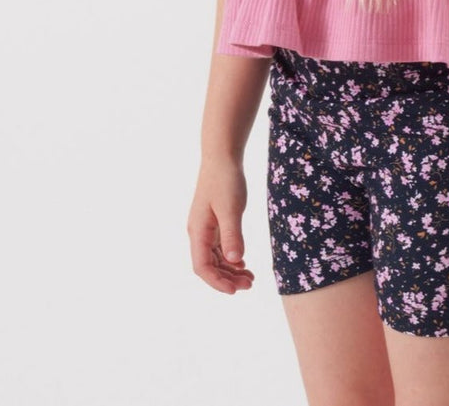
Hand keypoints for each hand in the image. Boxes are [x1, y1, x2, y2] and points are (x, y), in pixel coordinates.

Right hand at [187, 155, 254, 293]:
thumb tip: (234, 262)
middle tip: (250, 284)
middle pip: (209, 266)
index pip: (202, 267)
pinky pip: (219, 247)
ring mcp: (206, 228)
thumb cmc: (225, 180)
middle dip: (227, 279)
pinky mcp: (214, 222)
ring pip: (215, 258)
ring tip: (250, 278)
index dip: (217, 282)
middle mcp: (198, 232)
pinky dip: (230, 258)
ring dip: (230, 270)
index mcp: (198, 231)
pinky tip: (242, 263)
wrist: (222, 157)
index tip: (235, 291)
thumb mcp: (231, 209)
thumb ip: (232, 235)